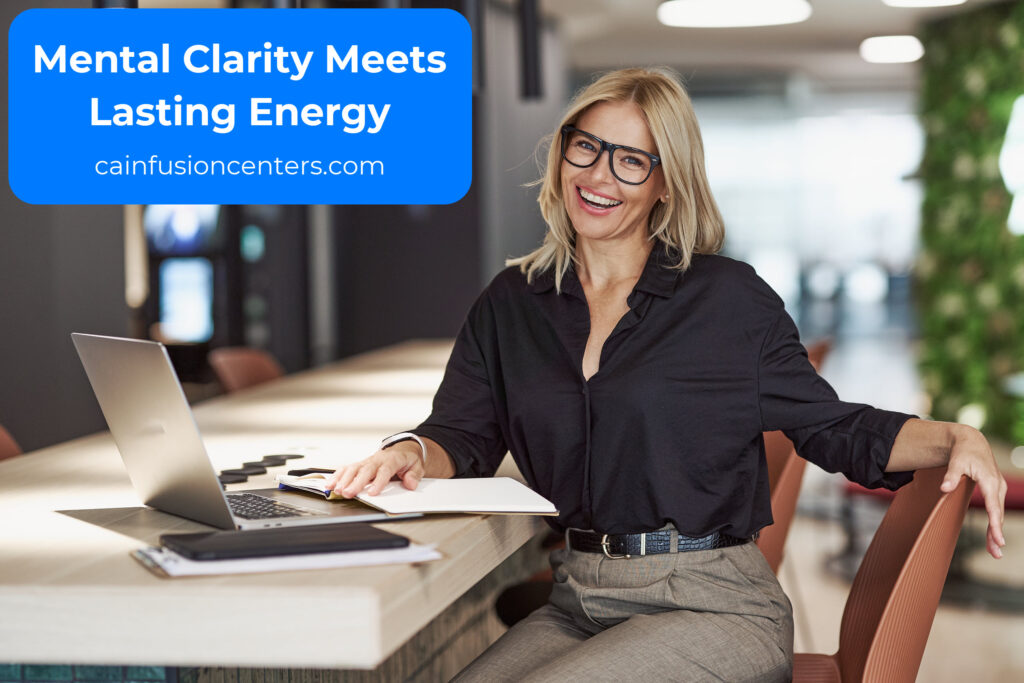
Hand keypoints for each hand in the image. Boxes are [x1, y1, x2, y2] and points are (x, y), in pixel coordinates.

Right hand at [324, 443, 424, 497]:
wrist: (403, 450)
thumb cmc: (407, 460)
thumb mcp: (417, 466)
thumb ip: (414, 475)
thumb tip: (410, 483)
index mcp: (392, 459)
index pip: (384, 470)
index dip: (378, 482)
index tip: (372, 492)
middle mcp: (377, 459)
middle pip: (365, 470)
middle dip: (356, 482)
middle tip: (349, 493)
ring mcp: (367, 461)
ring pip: (353, 468)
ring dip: (344, 480)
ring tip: (338, 490)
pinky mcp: (360, 465)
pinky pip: (346, 469)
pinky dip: (337, 476)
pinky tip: (330, 485)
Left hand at [941, 426, 1006, 558]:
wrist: (971, 441)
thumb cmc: (963, 452)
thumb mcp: (956, 461)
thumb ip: (951, 476)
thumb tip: (944, 489)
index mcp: (989, 480)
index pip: (993, 506)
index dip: (996, 524)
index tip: (998, 539)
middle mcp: (997, 485)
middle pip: (998, 514)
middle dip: (997, 534)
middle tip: (996, 553)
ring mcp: (998, 488)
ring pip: (998, 513)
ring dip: (996, 531)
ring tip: (994, 551)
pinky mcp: (995, 489)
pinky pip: (996, 509)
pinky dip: (995, 523)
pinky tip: (993, 536)